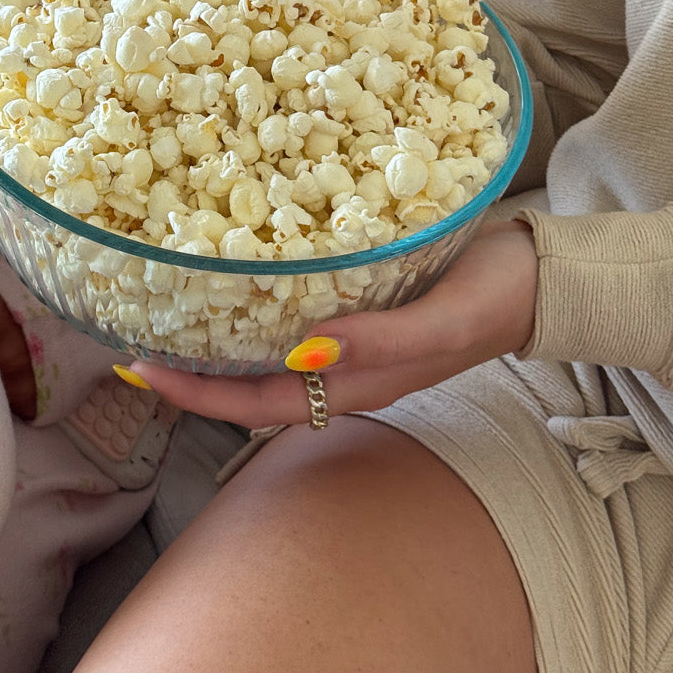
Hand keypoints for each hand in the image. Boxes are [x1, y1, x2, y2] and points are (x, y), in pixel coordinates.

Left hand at [124, 221, 538, 428]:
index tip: (139, 371)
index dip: (194, 394)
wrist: (540, 279)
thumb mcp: (441, 320)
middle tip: (132, 336)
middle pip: (249, 385)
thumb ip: (381, 341)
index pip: (255, 402)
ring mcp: (352, 339)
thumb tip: (306, 350)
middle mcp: (344, 369)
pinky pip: (293, 313)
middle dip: (190, 370)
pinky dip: (254, 299)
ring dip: (216, 337)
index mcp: (356, 384)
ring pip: (266, 352)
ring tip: (166, 306)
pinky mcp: (362, 304)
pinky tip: (236, 270)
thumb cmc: (494, 299)